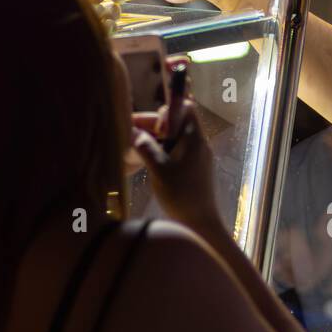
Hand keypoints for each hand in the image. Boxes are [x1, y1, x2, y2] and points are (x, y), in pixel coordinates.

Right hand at [131, 100, 220, 230]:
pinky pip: (176, 152)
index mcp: (194, 139)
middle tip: (130, 132)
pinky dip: (161, 151)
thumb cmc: (181, 195)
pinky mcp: (194, 169)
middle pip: (177, 123)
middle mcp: (199, 144)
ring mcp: (197, 157)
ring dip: (155, 139)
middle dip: (154, 126)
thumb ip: (146, 148)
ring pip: (175, 138)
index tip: (151, 124)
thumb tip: (133, 132)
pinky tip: (145, 159)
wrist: (200, 223)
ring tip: (133, 146)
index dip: (167, 109)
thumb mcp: (159, 170)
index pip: (186, 108)